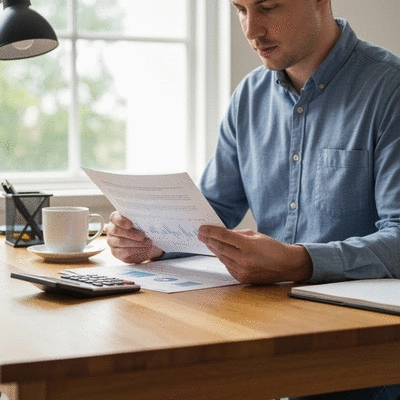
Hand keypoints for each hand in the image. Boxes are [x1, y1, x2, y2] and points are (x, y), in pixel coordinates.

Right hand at [105, 211, 163, 263]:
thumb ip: (141, 220)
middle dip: (131, 233)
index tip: (130, 224)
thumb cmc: (143, 229)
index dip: (121, 221)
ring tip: (147, 243)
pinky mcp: (116, 252)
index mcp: (116, 219)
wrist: (146, 244)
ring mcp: (112, 241)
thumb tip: (148, 219)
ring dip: (136, 243)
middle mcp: (111, 229)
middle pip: (116, 230)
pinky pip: (123, 252)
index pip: (114, 217)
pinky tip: (144, 248)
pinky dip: (136, 250)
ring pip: (120, 242)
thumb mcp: (143, 223)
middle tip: (142, 236)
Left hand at [198, 226, 312, 283]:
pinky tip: (219, 252)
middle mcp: (244, 259)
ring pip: (222, 258)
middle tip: (200, 234)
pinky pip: (227, 266)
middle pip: (220, 248)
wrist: (286, 265)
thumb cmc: (272, 248)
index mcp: (249, 246)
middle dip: (208, 240)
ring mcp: (243, 271)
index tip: (201, 228)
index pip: (224, 236)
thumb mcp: (255, 235)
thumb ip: (237, 234)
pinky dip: (223, 258)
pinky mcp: (242, 278)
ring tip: (207, 242)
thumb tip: (220, 233)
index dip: (211, 232)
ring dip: (213, 249)